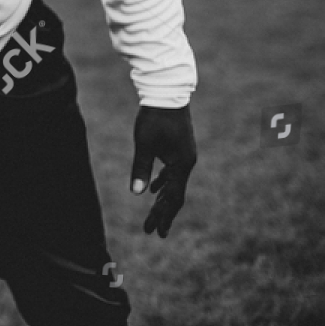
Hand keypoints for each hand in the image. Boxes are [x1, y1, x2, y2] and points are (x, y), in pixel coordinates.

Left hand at [130, 105, 195, 237]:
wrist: (167, 93)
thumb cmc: (154, 118)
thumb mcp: (144, 144)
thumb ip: (141, 169)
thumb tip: (138, 194)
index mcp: (182, 165)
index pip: (173, 198)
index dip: (164, 215)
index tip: (156, 232)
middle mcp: (186, 163)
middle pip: (175, 194)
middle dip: (163, 213)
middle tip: (153, 231)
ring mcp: (183, 156)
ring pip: (174, 184)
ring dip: (163, 200)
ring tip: (154, 215)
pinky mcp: (178, 149)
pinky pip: (172, 172)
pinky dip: (163, 182)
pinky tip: (153, 189)